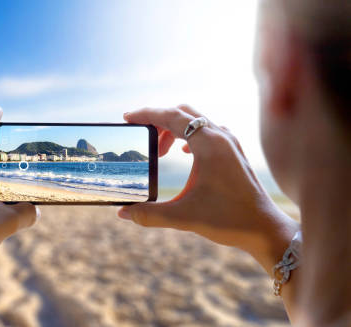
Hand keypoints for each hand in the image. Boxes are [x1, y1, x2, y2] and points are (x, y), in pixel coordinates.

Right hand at [118, 105, 298, 272]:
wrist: (265, 229)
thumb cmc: (229, 220)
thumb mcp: (184, 217)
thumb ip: (149, 214)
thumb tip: (122, 212)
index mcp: (209, 145)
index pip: (172, 116)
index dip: (147, 114)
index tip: (127, 119)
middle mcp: (221, 137)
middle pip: (183, 113)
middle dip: (158, 121)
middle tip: (140, 136)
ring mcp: (230, 144)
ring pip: (196, 122)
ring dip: (173, 130)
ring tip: (159, 152)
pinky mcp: (234, 153)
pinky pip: (207, 132)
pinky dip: (188, 136)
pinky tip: (182, 154)